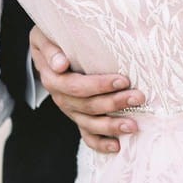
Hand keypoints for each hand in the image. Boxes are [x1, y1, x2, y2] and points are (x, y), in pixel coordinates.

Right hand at [29, 25, 145, 152]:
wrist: (48, 49)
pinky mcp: (77, 116)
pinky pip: (86, 135)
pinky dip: (100, 143)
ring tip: (133, 125)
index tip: (123, 80)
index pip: (76, 86)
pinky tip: (117, 146)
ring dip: (112, 125)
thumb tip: (61, 64)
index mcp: (52, 78)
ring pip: (89, 123)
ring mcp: (69, 109)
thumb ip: (50, 49)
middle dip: (114, 103)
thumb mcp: (43, 36)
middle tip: (138, 97)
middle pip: (87, 105)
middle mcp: (60, 97)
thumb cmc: (51, 37)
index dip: (100, 85)